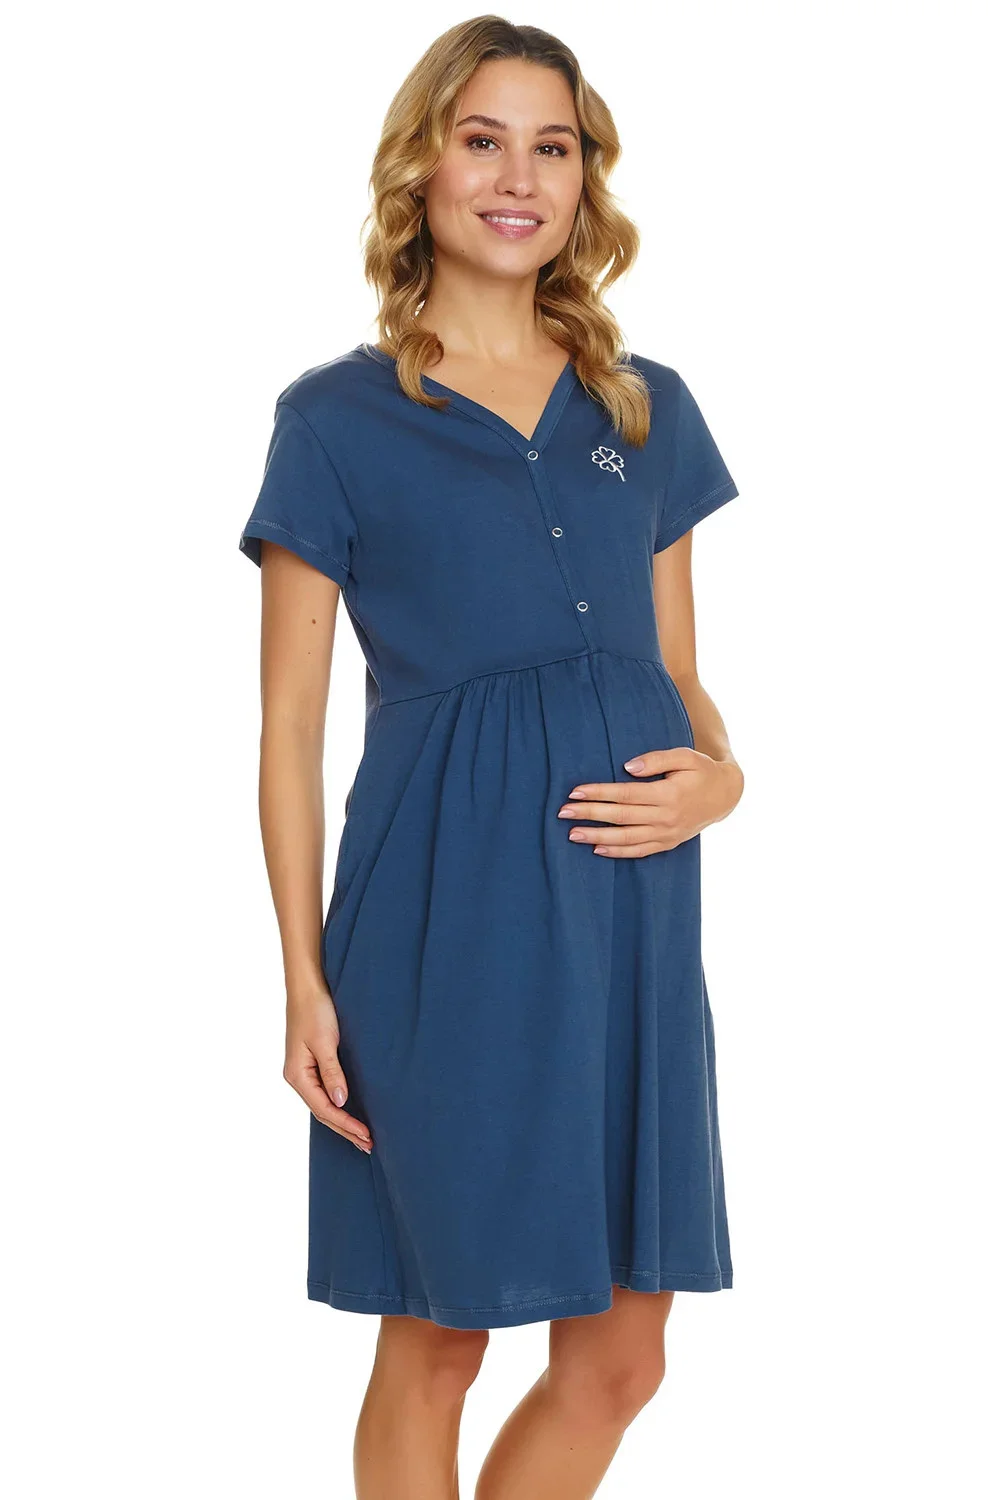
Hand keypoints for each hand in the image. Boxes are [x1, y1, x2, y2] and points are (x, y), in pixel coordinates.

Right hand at [284, 983, 372, 1152]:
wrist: (307, 987)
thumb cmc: (315, 1011)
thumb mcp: (325, 1042)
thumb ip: (332, 1073)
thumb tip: (340, 1103)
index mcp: (297, 1075)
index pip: (324, 1108)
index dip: (345, 1124)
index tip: (366, 1135)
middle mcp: (298, 1077)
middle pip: (323, 1112)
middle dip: (345, 1129)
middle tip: (368, 1144)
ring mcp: (304, 1072)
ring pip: (324, 1104)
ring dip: (342, 1121)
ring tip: (361, 1137)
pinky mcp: (312, 1064)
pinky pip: (325, 1093)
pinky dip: (339, 1106)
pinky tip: (349, 1113)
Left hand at [558, 749, 743, 856]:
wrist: (726, 795)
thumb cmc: (702, 770)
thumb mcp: (685, 756)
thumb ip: (657, 759)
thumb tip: (627, 767)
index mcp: (668, 794)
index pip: (625, 794)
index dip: (599, 793)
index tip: (575, 792)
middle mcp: (666, 817)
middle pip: (621, 817)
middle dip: (589, 815)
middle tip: (563, 812)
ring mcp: (667, 834)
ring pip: (626, 839)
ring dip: (597, 837)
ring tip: (572, 834)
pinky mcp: (668, 843)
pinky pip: (639, 851)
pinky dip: (618, 852)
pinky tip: (597, 849)